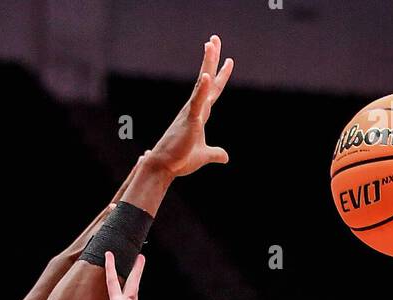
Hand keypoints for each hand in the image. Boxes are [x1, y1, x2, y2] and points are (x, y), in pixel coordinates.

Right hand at [105, 252, 166, 299]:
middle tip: (134, 256)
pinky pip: (112, 284)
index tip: (136, 276)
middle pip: (128, 287)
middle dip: (131, 272)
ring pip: (119, 283)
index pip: (134, 298)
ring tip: (113, 251)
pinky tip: (108, 255)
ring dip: (115, 267)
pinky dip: (110, 269)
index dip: (135, 285)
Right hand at [149, 34, 232, 177]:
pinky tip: (207, 75)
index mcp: (200, 115)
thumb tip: (226, 157)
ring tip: (210, 45)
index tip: (228, 60)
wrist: (164, 167)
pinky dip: (203, 89)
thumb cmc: (179, 160)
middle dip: (212, 58)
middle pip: (207, 79)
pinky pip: (197, 102)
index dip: (221, 75)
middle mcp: (195, 109)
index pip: (213, 91)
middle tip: (215, 38)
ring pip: (202, 83)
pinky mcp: (189, 120)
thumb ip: (215, 154)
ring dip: (207, 63)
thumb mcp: (203, 156)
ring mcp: (191, 112)